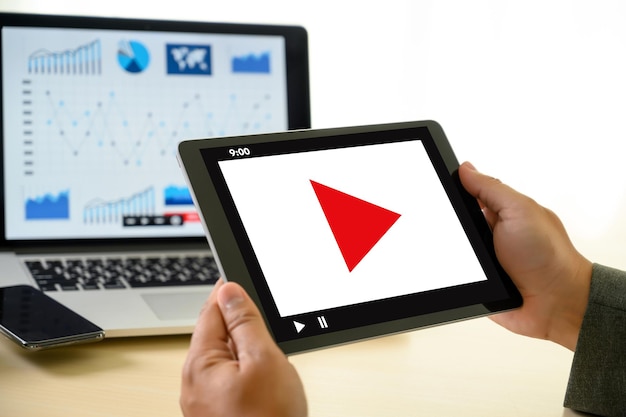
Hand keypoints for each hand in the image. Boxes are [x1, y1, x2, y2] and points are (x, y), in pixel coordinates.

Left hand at [180, 279, 306, 416]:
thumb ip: (245, 322)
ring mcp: (207, 401)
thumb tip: (229, 291)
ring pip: (228, 358)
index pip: (211, 311)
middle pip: (218, 335)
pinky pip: (232, 379)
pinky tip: (267, 381)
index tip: (244, 277)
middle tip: (268, 322)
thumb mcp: (263, 360)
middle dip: (243, 324)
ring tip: (272, 358)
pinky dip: (248, 371)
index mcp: (200, 364)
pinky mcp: (220, 413)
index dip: (229, 291)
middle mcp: (196, 383)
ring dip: (248, 350)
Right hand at [458, 162, 591, 350]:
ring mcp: (484, 258)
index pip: (469, 194)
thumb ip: (491, 188)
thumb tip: (465, 169)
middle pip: (456, 222)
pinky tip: (464, 275)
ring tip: (471, 257)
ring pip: (452, 248)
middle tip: (464, 232)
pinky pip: (455, 274)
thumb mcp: (520, 211)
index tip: (440, 189)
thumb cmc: (549, 257)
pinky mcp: (478, 282)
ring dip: (454, 251)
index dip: (453, 190)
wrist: (556, 304)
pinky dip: (455, 274)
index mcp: (503, 212)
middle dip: (451, 225)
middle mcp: (492, 233)